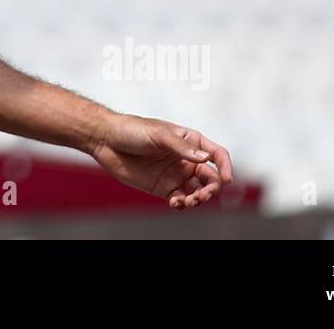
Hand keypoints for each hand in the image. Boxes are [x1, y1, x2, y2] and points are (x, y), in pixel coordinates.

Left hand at [88, 113, 232, 209]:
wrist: (106, 140)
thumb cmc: (132, 130)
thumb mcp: (158, 134)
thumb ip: (181, 147)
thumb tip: (205, 158)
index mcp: (189, 141)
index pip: (216, 154)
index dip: (225, 166)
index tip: (227, 179)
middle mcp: (186, 159)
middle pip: (210, 178)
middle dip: (212, 189)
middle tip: (203, 195)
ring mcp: (175, 174)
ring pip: (198, 191)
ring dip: (199, 199)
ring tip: (188, 201)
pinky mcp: (163, 188)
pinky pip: (180, 199)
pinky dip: (182, 204)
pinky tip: (176, 203)